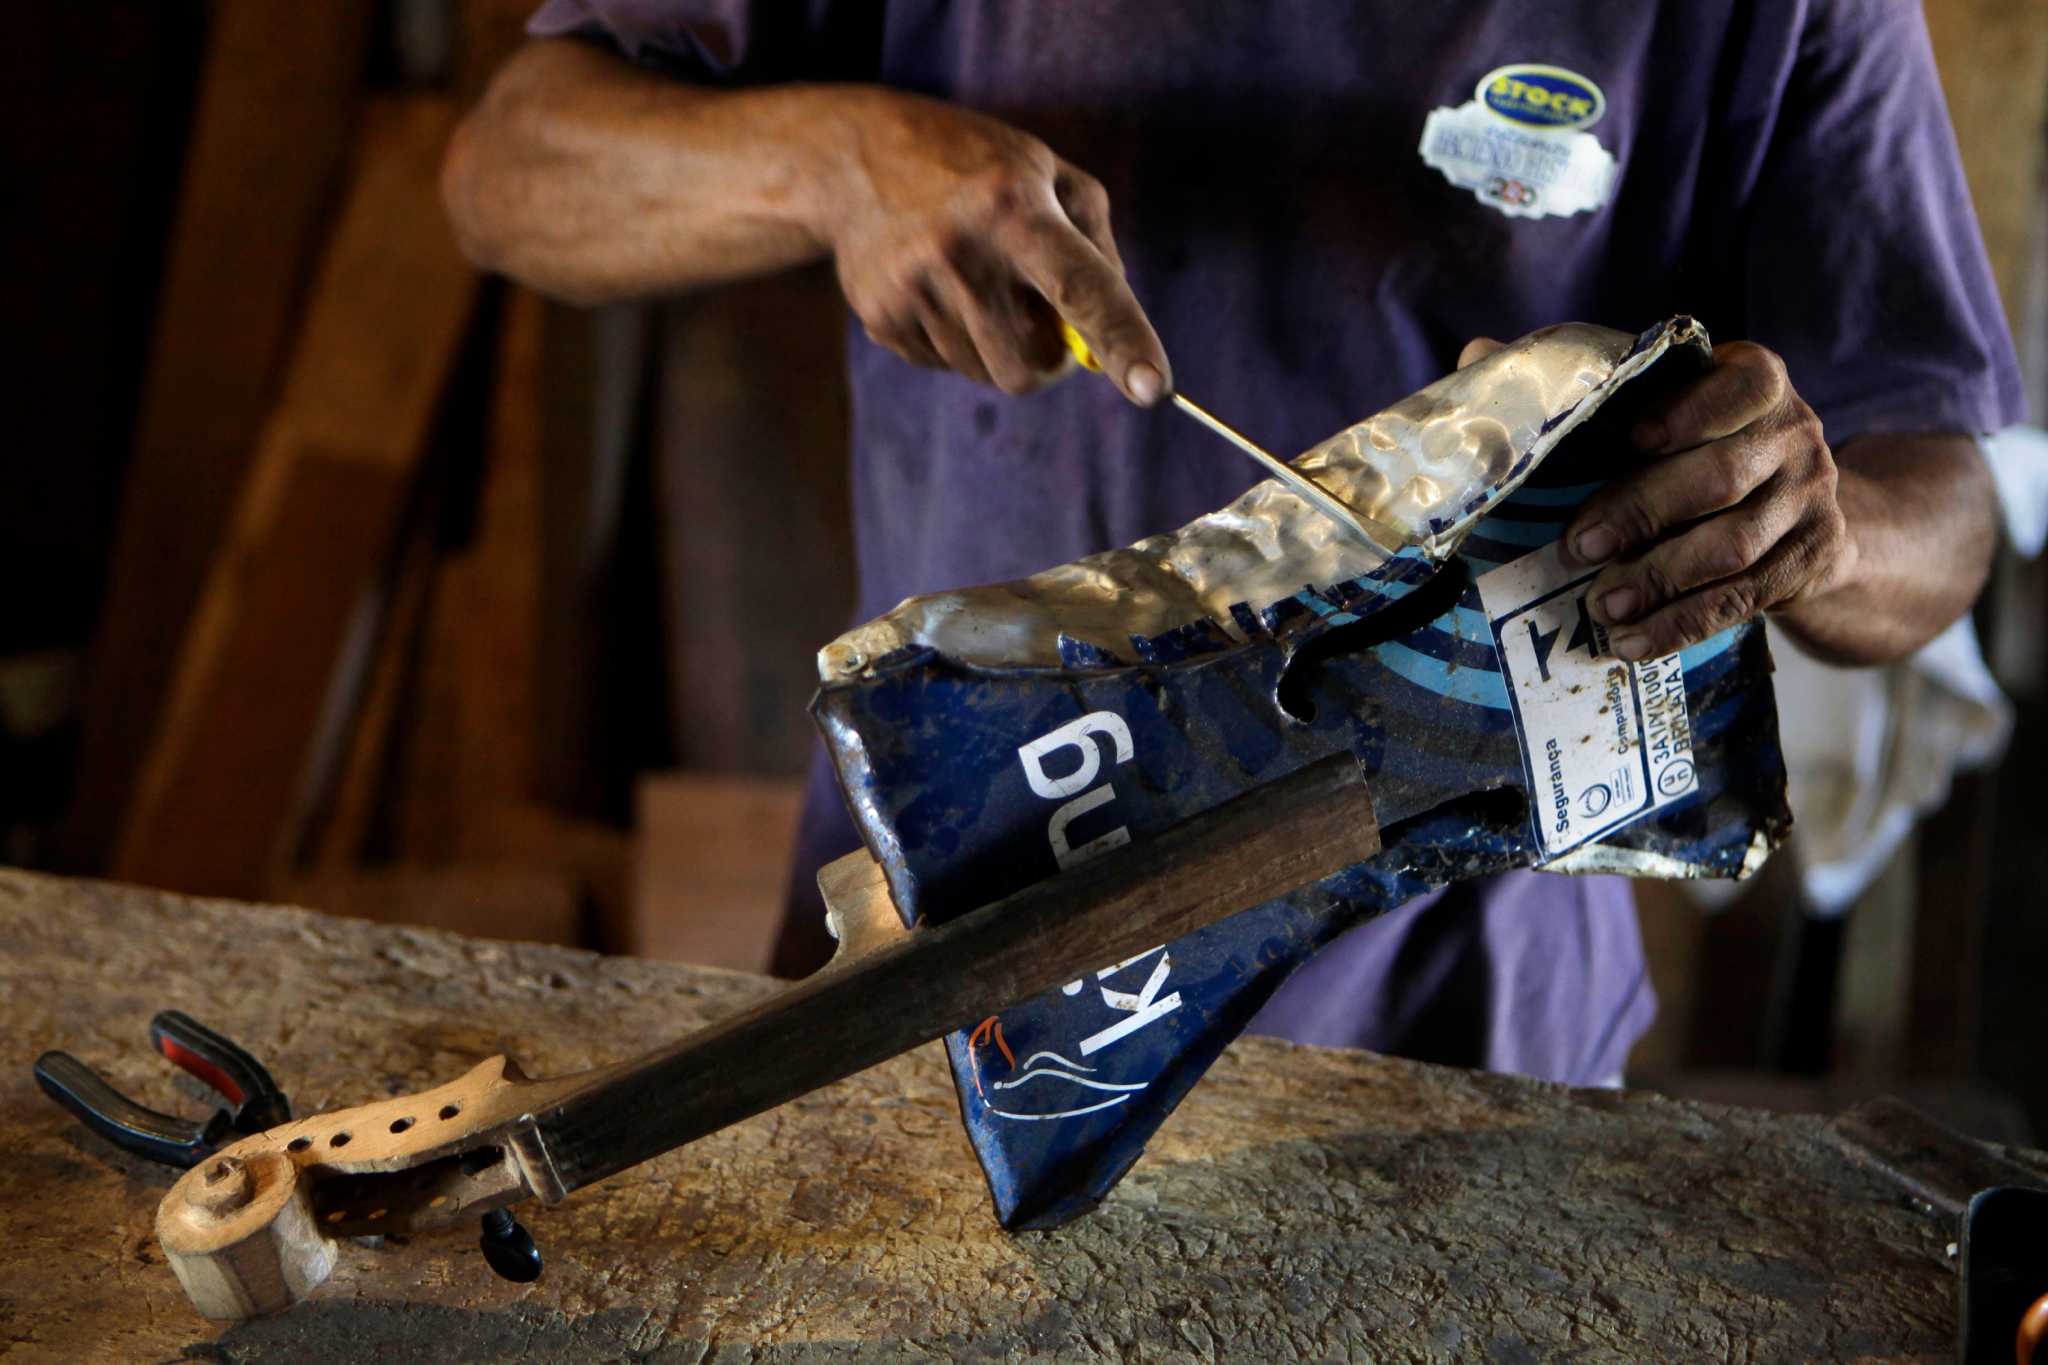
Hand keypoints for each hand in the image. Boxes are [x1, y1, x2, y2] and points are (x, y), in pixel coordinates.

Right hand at [825, 90, 1169, 403]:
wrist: (856, 160)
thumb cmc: (978, 167)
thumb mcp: (1051, 175)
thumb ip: (1097, 251)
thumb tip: (1109, 340)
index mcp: (1016, 210)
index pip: (1082, 289)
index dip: (1123, 341)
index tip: (1154, 388)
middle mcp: (960, 252)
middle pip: (1031, 367)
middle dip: (1050, 358)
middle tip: (1041, 312)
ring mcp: (913, 290)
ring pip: (988, 374)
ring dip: (1001, 346)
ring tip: (978, 281)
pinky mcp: (882, 317)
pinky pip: (947, 366)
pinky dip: (960, 341)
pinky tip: (939, 288)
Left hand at [1555, 341, 1851, 659]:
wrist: (1795, 512)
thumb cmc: (1693, 446)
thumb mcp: (1656, 403)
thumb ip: (1579, 380)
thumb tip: (1477, 352)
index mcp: (1755, 380)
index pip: (1738, 386)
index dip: (1689, 412)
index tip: (1634, 437)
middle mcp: (1794, 434)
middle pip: (1721, 476)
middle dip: (1643, 513)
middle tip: (1578, 548)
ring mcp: (1809, 499)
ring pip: (1733, 546)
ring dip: (1659, 579)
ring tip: (1602, 605)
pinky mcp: (1809, 559)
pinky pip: (1743, 599)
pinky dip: (1682, 624)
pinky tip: (1633, 641)